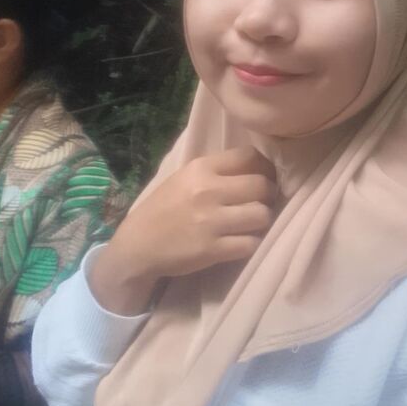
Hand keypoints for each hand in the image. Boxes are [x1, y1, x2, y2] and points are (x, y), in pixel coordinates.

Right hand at [89, 146, 275, 314]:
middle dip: (269, 196)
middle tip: (262, 204)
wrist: (137, 246)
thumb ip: (217, 171)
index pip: (249, 156)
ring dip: (263, 221)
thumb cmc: (163, 209)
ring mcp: (211, 221)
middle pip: (262, 186)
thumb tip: (258, 169)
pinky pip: (251, 243)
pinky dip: (252, 243)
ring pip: (262, 215)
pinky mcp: (212, 249)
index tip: (264, 178)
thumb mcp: (184, 178)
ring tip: (252, 224)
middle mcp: (207, 191)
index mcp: (200, 168)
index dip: (265, 168)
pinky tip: (242, 242)